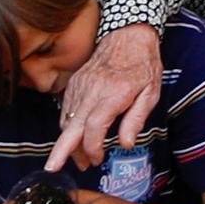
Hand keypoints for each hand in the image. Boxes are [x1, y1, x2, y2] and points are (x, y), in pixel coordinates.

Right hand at [57, 22, 166, 169]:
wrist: (128, 34)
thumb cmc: (143, 64)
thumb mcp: (151, 92)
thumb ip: (136, 119)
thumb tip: (125, 144)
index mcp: (113, 94)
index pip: (94, 128)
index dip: (91, 148)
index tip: (96, 160)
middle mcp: (92, 90)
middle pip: (71, 126)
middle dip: (61, 150)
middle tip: (53, 169)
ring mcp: (80, 86)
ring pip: (66, 119)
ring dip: (68, 141)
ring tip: (76, 158)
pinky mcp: (75, 82)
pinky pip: (66, 108)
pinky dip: (68, 124)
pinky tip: (76, 136)